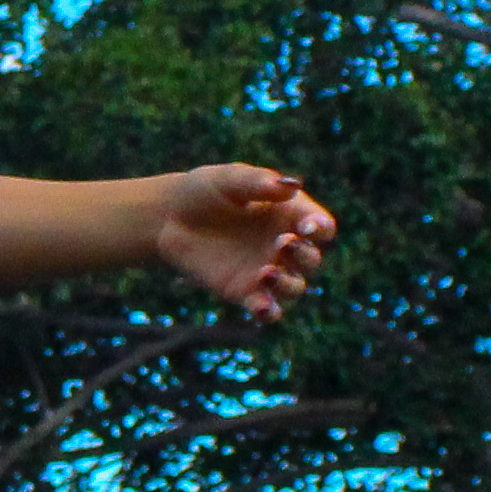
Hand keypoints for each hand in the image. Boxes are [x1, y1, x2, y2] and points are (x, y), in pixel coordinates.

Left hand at [154, 166, 333, 321]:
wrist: (169, 217)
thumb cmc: (205, 191)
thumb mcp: (229, 179)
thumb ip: (259, 182)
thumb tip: (291, 186)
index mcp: (291, 215)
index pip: (321, 226)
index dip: (320, 228)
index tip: (305, 226)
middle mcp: (285, 246)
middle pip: (311, 259)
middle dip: (303, 254)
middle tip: (281, 243)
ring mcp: (267, 270)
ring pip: (294, 287)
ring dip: (287, 284)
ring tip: (265, 272)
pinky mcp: (244, 292)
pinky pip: (267, 309)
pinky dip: (268, 312)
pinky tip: (259, 307)